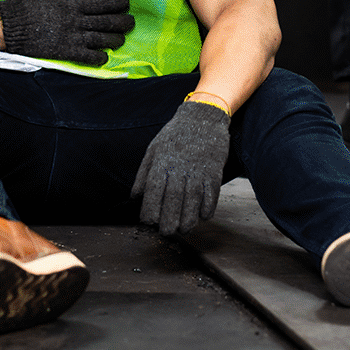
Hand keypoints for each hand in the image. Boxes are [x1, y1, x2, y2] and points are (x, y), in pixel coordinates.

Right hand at [0, 0, 135, 65]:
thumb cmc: (25, 3)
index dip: (118, 4)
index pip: (103, 4)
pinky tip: (104, 57)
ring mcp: (71, 39)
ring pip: (100, 40)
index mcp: (73, 4)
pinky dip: (97, 57)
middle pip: (106, 23)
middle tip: (132, 22)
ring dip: (114, 40)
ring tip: (122, 38)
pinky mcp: (64, 52)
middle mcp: (76, 22)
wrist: (8, 26)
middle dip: (122, 23)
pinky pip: (86, 56)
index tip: (126, 3)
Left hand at [131, 100, 229, 234]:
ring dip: (189, 219)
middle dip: (169, 221)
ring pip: (193, 201)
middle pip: (174, 200)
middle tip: (166, 233)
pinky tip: (202, 216)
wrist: (203, 116)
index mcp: (162, 163)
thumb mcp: (153, 149)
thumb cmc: (175, 135)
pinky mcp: (214, 172)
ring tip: (184, 229)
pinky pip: (212, 195)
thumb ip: (143, 174)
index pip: (154, 191)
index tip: (148, 222)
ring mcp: (198, 171)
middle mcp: (180, 168)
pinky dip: (208, 208)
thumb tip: (134, 197)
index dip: (150, 210)